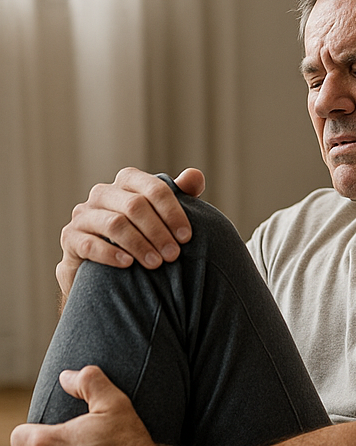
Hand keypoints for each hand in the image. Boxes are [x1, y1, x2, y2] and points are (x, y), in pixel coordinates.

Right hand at [57, 167, 206, 297]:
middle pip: (134, 205)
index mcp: (128, 183)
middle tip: (174, 255)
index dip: (172, 212)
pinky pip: (89, 244)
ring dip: (139, 244)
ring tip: (156, 264)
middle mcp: (103, 194)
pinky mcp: (70, 238)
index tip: (186, 237)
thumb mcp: (164, 216)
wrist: (108, 270)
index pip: (153, 188)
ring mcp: (83, 214)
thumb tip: (195, 175)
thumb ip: (180, 196)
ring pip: (114, 224)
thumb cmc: (144, 236)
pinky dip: (111, 254)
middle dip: (158, 231)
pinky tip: (129, 264)